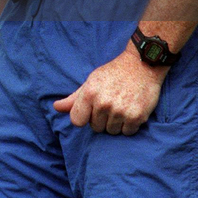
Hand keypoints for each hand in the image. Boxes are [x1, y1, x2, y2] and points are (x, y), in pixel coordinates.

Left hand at [52, 45, 167, 135]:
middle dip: (101, 119)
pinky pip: (127, 132)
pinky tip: (131, 110)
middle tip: (110, 104)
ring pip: (111, 131)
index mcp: (89, 94)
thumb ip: (74, 98)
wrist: (142, 65)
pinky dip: (129, 125)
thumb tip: (56, 107)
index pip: (77, 121)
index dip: (84, 117)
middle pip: (96, 127)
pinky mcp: (137, 117)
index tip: (91, 110)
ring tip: (121, 106)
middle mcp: (104, 104)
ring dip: (116, 123)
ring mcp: (120, 111)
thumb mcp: (91, 81)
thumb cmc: (113, 73)